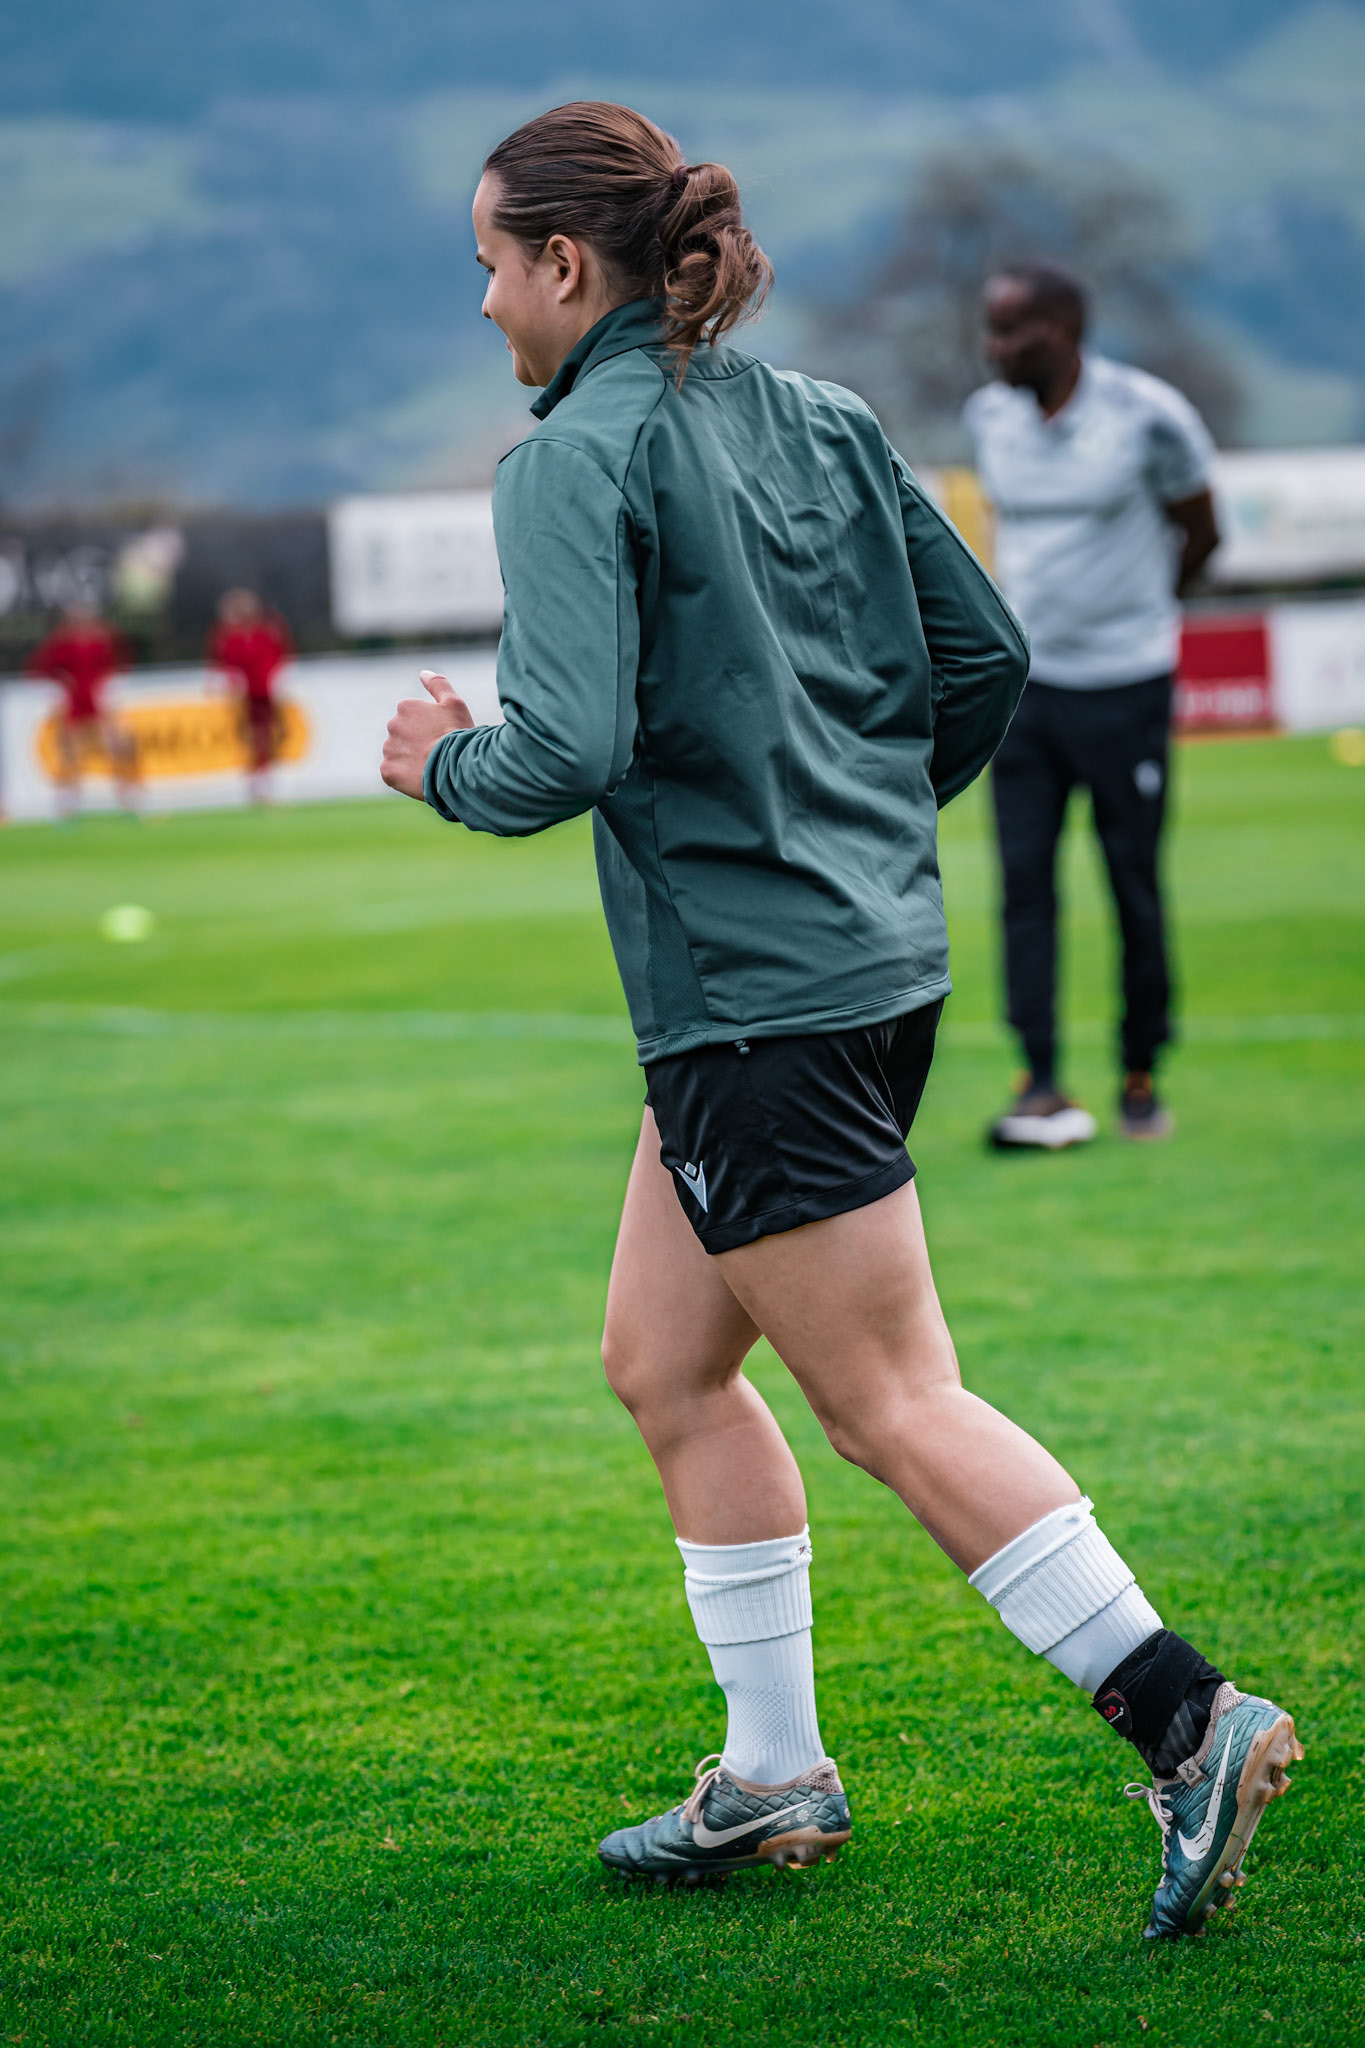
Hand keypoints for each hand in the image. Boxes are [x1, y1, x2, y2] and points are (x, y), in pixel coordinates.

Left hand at [382, 670, 474, 799]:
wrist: (455, 766)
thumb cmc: (458, 734)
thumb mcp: (454, 704)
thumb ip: (438, 685)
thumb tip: (423, 673)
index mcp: (406, 707)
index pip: (412, 718)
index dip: (428, 729)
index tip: (441, 736)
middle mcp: (392, 725)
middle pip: (403, 735)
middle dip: (416, 743)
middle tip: (436, 752)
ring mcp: (389, 748)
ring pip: (398, 754)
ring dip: (409, 759)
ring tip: (430, 766)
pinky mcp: (387, 770)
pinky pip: (392, 772)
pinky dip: (403, 776)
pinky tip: (420, 776)